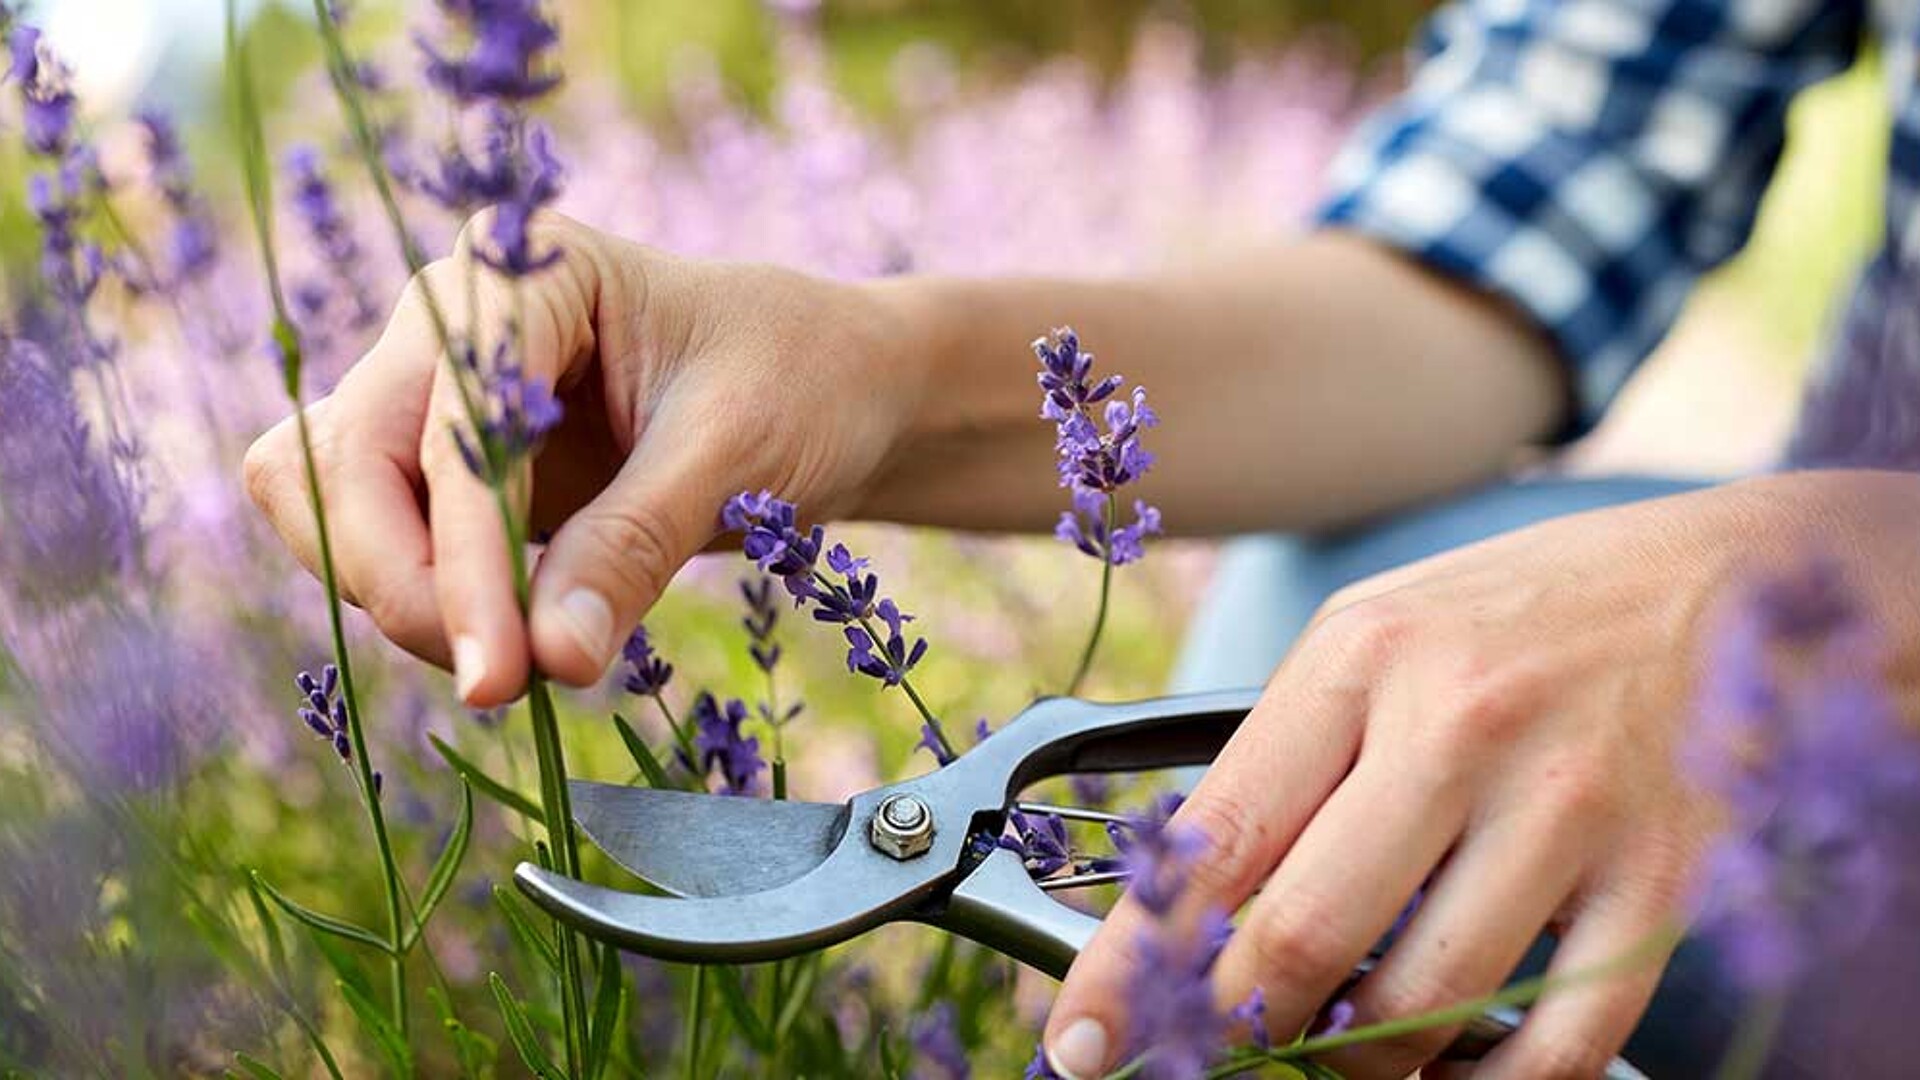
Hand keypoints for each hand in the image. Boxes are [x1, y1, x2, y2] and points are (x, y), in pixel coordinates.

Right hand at [245, 213, 923, 704]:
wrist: (842, 388)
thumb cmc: (804, 384)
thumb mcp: (735, 456)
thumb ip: (633, 547)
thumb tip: (548, 659)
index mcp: (524, 271)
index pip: (446, 424)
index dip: (458, 557)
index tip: (500, 672)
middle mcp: (455, 319)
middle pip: (341, 458)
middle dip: (403, 581)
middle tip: (499, 683)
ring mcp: (440, 392)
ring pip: (333, 502)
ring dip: (400, 597)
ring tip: (518, 664)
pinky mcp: (449, 468)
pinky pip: (378, 541)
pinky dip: (422, 601)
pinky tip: (508, 641)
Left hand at [1042, 484, 1800, 1078]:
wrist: (1732, 581)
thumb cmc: (1525, 613)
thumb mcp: (1378, 636)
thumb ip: (1286, 754)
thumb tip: (1190, 901)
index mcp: (1361, 658)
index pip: (1214, 841)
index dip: (1132, 963)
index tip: (1084, 1038)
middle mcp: (1458, 727)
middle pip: (1303, 941)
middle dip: (1232, 1030)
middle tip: (1209, 1058)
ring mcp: (1569, 805)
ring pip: (1422, 1007)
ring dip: (1358, 1064)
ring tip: (1344, 1051)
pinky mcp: (1662, 878)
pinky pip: (1557, 1042)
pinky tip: (1454, 1075)